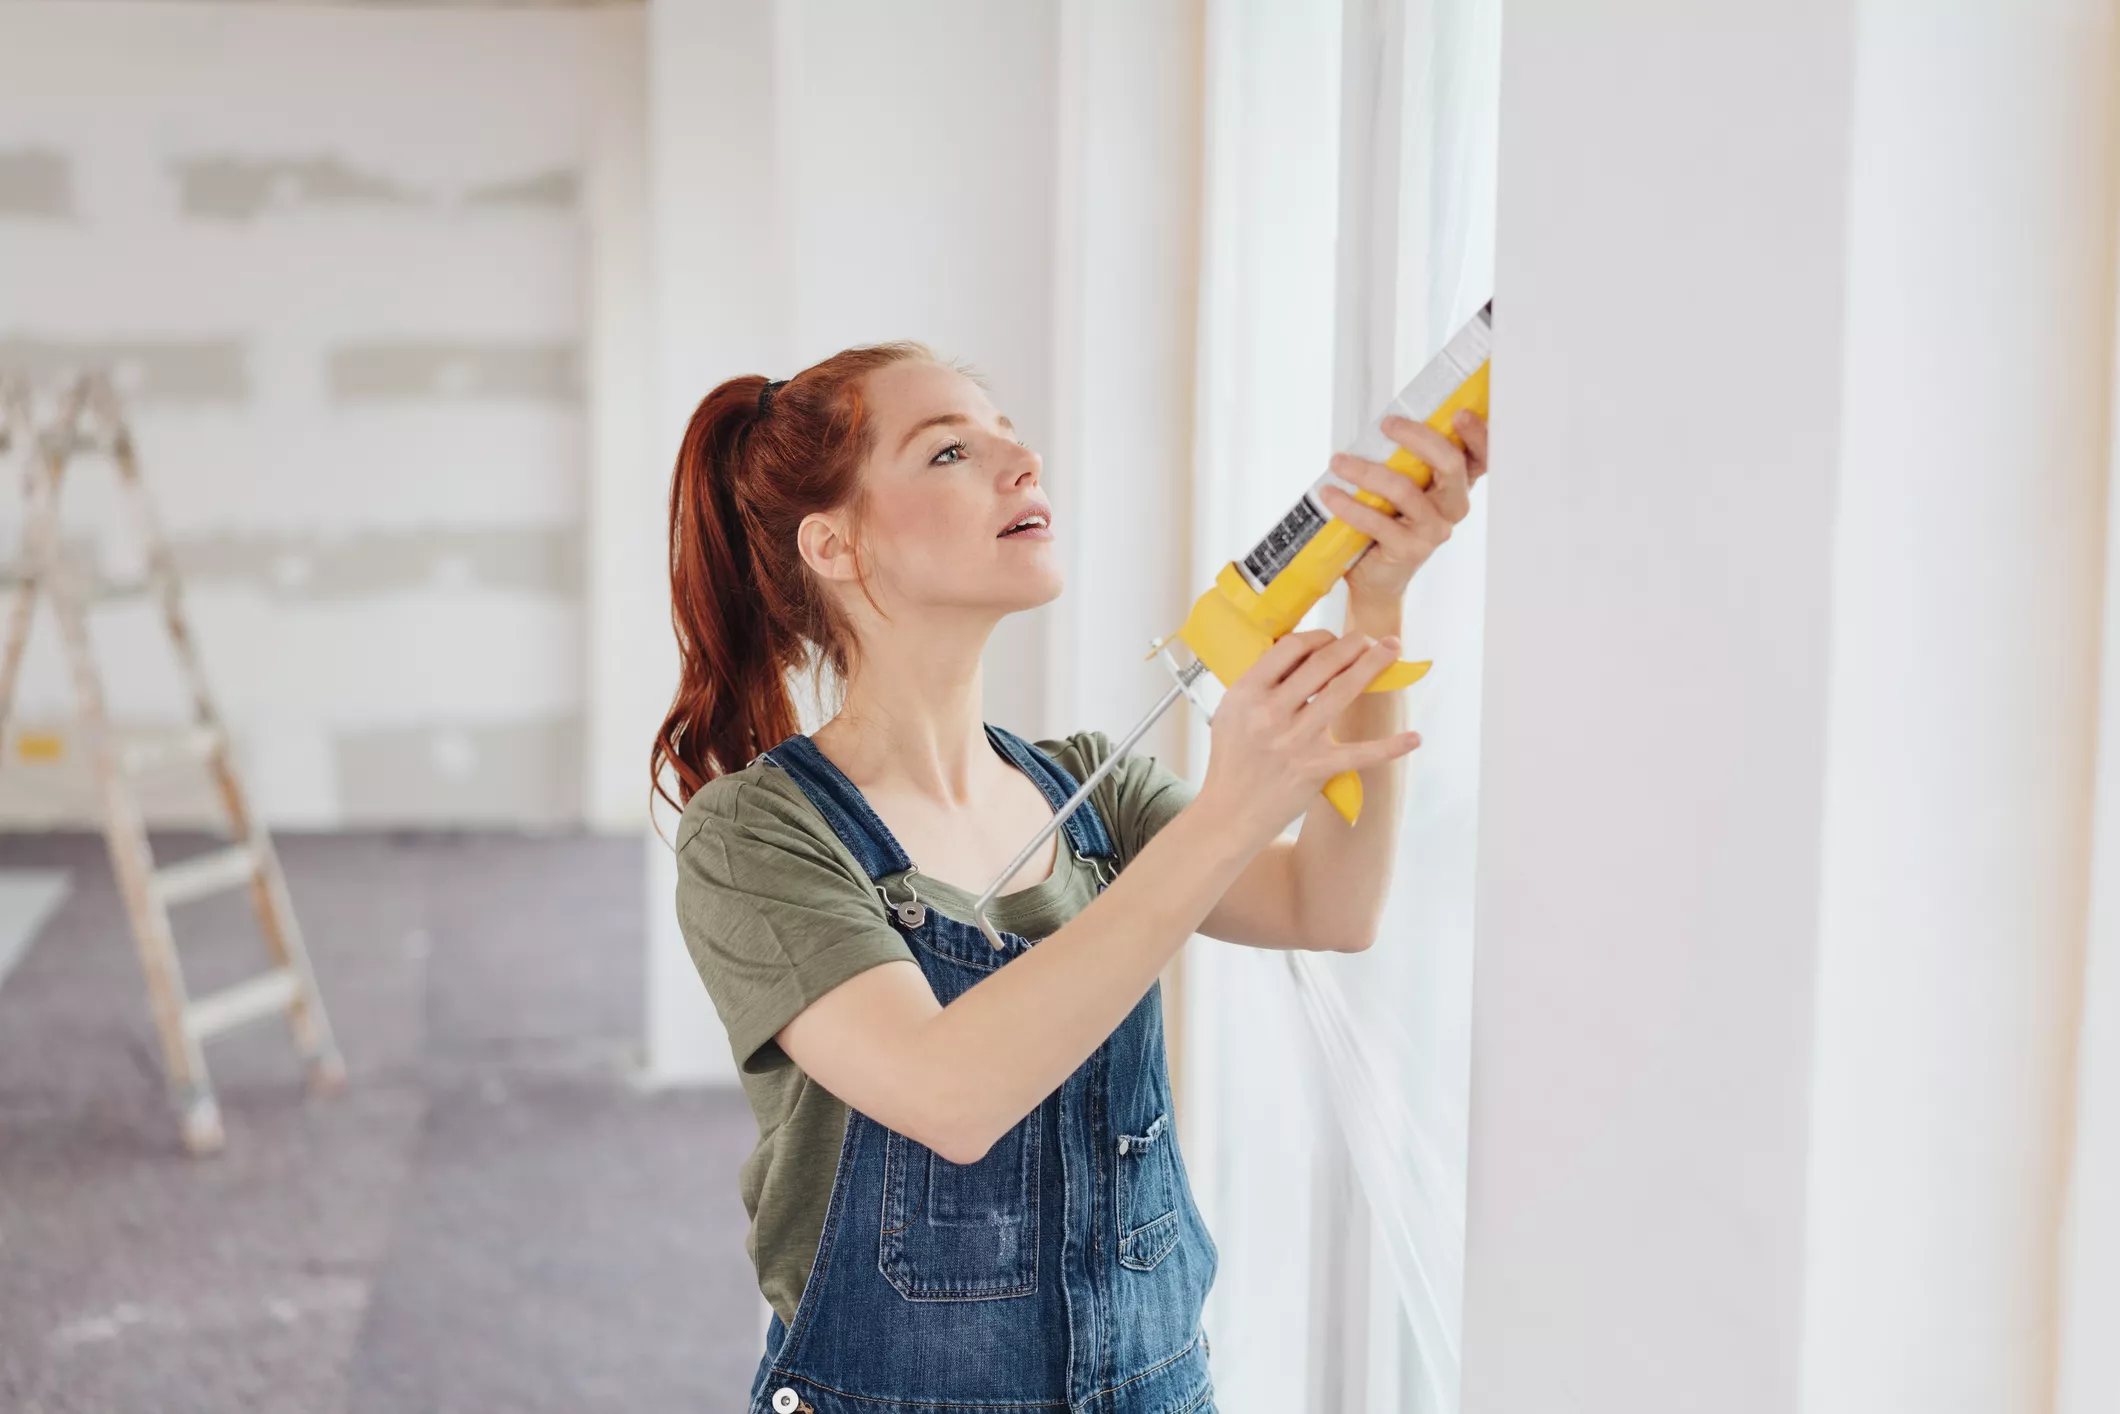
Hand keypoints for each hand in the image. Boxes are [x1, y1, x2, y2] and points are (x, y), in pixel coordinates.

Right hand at [1196, 628, 1423, 849]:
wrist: (1229, 813)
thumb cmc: (1232, 760)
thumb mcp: (1230, 712)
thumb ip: (1260, 683)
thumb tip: (1298, 656)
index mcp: (1247, 694)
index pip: (1289, 648)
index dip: (1317, 637)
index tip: (1331, 638)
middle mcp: (1271, 713)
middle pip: (1321, 664)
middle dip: (1352, 644)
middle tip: (1368, 637)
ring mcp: (1296, 740)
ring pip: (1342, 691)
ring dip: (1372, 665)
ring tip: (1390, 649)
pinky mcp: (1316, 768)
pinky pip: (1360, 753)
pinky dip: (1390, 746)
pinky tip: (1414, 738)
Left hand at [1318, 408, 1488, 611]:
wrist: (1377, 576)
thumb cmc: (1389, 521)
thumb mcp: (1402, 487)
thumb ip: (1404, 460)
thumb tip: (1384, 423)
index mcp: (1456, 486)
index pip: (1480, 456)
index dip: (1477, 434)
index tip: (1458, 413)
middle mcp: (1453, 507)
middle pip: (1450, 464)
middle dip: (1418, 437)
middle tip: (1387, 424)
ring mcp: (1434, 530)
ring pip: (1405, 490)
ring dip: (1366, 471)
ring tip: (1338, 462)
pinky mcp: (1410, 549)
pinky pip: (1378, 521)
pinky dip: (1350, 505)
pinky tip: (1330, 494)